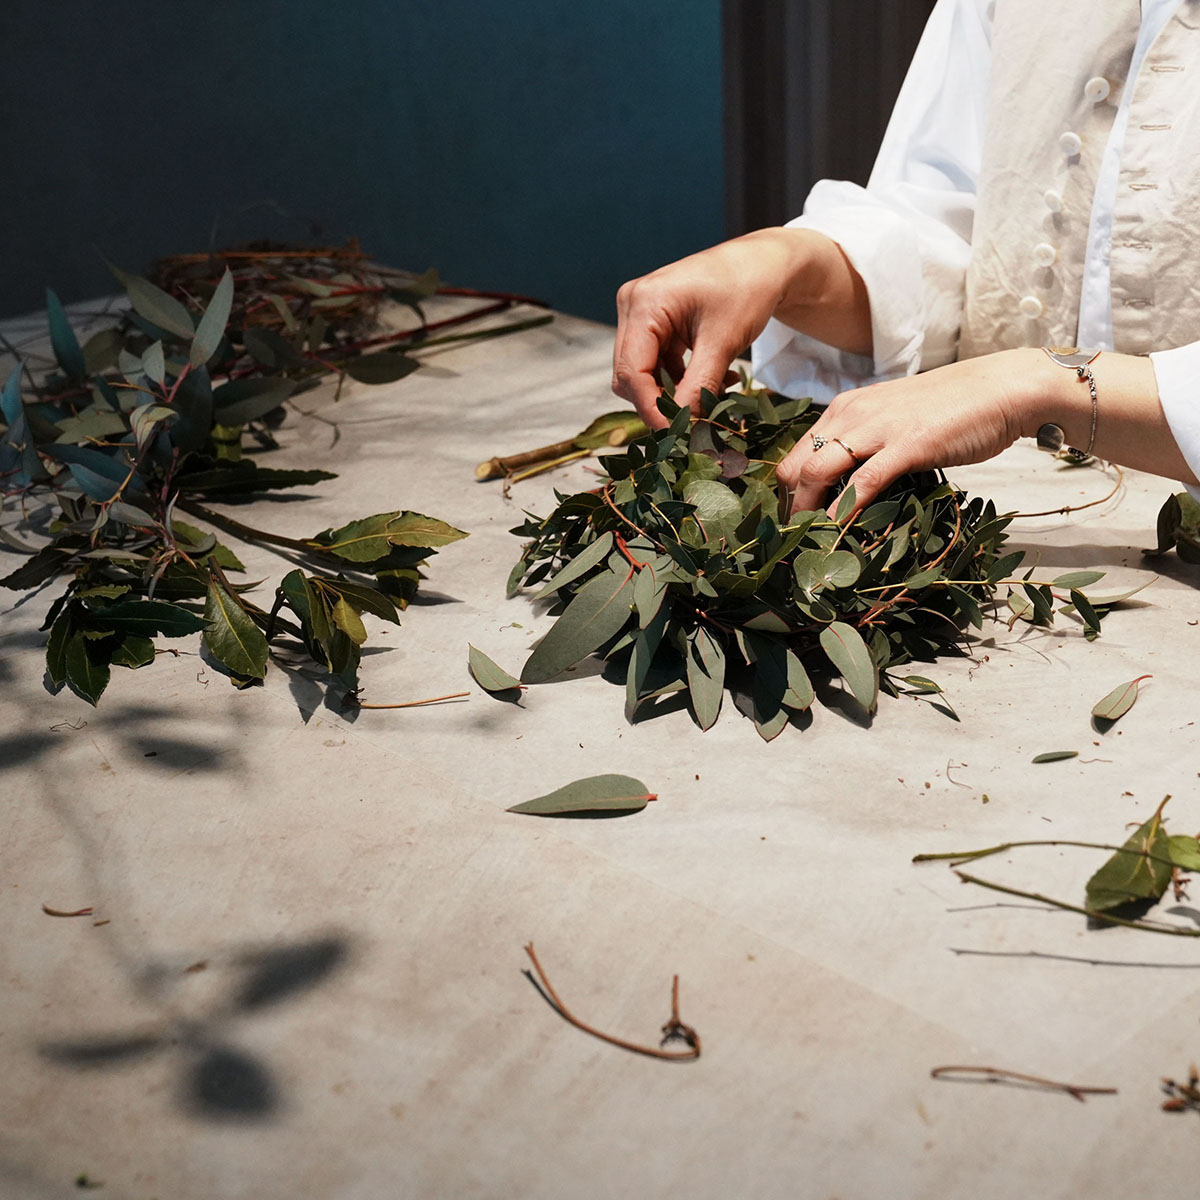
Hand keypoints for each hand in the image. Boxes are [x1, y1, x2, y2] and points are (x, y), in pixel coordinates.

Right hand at [612, 231, 796, 428]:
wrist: (764, 262)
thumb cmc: (747, 289)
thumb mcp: (723, 343)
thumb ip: (698, 387)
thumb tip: (682, 426)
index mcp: (645, 303)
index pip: (631, 371)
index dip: (649, 407)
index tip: (675, 433)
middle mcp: (633, 304)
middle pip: (629, 374)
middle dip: (660, 401)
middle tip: (696, 420)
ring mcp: (640, 312)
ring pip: (641, 373)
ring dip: (672, 392)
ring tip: (713, 394)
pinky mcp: (653, 322)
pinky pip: (655, 363)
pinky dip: (680, 379)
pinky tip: (711, 380)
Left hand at [777, 348, 1047, 514]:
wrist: (1001, 389)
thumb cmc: (951, 409)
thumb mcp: (892, 420)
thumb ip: (866, 443)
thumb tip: (846, 483)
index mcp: (845, 408)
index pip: (796, 453)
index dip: (787, 492)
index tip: (794, 522)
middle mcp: (851, 414)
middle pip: (795, 466)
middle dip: (789, 507)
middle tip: (798, 539)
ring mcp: (877, 429)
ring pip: (816, 472)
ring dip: (807, 513)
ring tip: (809, 542)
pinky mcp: (907, 445)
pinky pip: (862, 483)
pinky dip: (843, 512)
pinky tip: (837, 534)